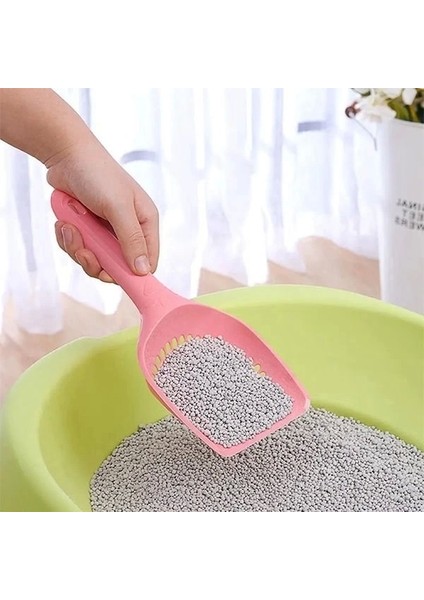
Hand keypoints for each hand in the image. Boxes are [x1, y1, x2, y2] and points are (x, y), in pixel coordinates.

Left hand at [47, 139, 158, 282]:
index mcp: (145, 223)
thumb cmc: (97, 174)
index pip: (147, 262)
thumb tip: (143, 272)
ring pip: (95, 261)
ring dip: (78, 249)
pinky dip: (68, 240)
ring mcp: (106, 232)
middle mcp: (128, 230)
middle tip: (84, 251)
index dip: (132, 275)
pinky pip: (79, 250)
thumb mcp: (117, 207)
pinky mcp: (88, 230)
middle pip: (118, 267)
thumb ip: (131, 239)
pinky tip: (65, 222)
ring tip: (70, 228)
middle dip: (97, 262)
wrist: (66, 155)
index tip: (112, 277)